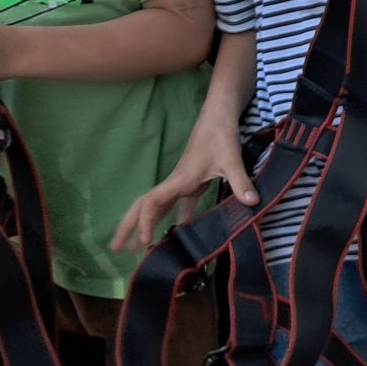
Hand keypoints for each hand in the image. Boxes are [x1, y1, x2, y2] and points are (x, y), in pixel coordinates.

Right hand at [111, 120, 256, 251]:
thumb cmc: (221, 135)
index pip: (152, 202)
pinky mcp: (190, 183)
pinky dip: (171, 220)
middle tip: (114, 249)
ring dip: (145, 225)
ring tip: (134, 249)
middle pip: (144, 206)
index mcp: (180, 179)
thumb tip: (252, 203)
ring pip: (156, 207)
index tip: (145, 242)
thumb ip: (240, 181)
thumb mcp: (231, 159)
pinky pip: (175, 206)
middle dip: (128, 226)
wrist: (218, 116)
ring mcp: (180, 183)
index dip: (146, 222)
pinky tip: (173, 236)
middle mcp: (175, 183)